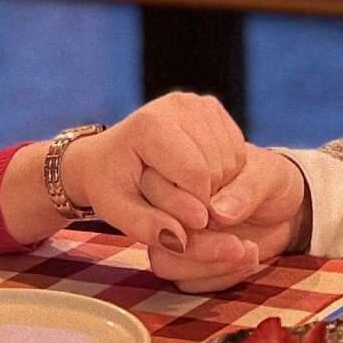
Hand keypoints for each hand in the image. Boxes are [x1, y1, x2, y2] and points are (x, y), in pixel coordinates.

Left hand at [62, 91, 246, 256]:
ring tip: (187, 193)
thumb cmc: (110, 185)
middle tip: (182, 208)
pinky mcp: (211, 107)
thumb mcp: (119, 212)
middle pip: (216, 165)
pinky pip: (237, 151)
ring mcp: (197, 102)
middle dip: (207, 197)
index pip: (196, 173)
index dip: (196, 205)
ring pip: (231, 159)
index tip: (183, 221)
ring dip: (219, 187)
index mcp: (151, 125)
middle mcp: (179, 104)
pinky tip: (198, 178)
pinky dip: (225, 173)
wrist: (105, 156)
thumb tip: (181, 240)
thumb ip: (148, 228)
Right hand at [147, 146, 309, 291]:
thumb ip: (244, 190)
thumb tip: (218, 212)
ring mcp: (173, 236)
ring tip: (249, 251)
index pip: (154, 188)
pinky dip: (221, 277)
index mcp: (176, 171)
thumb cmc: (269, 181)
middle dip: (196, 246)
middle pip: (156, 234)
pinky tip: (249, 260)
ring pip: (166, 263)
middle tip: (237, 246)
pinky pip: (188, 282)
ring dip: (208, 266)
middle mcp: (165, 205)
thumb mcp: (266, 176)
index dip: (177, 205)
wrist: (284, 210)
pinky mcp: (186, 264)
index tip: (209, 216)